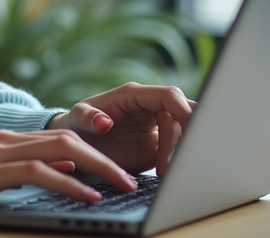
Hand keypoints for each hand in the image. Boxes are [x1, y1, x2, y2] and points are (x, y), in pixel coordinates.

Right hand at [0, 129, 138, 207]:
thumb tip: (47, 178)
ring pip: (61, 149)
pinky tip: (88, 196)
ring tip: (124, 185)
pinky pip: (38, 172)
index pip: (58, 137)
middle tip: (135, 175)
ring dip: (99, 167)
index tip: (118, 165)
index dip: (93, 147)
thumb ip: (8, 171)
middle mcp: (4, 139)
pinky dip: (68, 182)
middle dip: (107, 155)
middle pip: (69, 138)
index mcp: (3, 139)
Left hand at [47, 82, 195, 175]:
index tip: (189, 130)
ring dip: (181, 151)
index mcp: (134, 95)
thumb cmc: (78, 124)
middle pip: (186, 111)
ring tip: (165, 171)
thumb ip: (88, 117)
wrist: (76, 143)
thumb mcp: (77, 118)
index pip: (169, 96)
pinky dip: (178, 161)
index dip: (183, 110)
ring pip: (184, 133)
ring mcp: (157, 127)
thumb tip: (104, 121)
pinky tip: (168, 174)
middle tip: (188, 153)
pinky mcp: (158, 147)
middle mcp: (150, 108)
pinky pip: (177, 151)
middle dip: (193, 130)